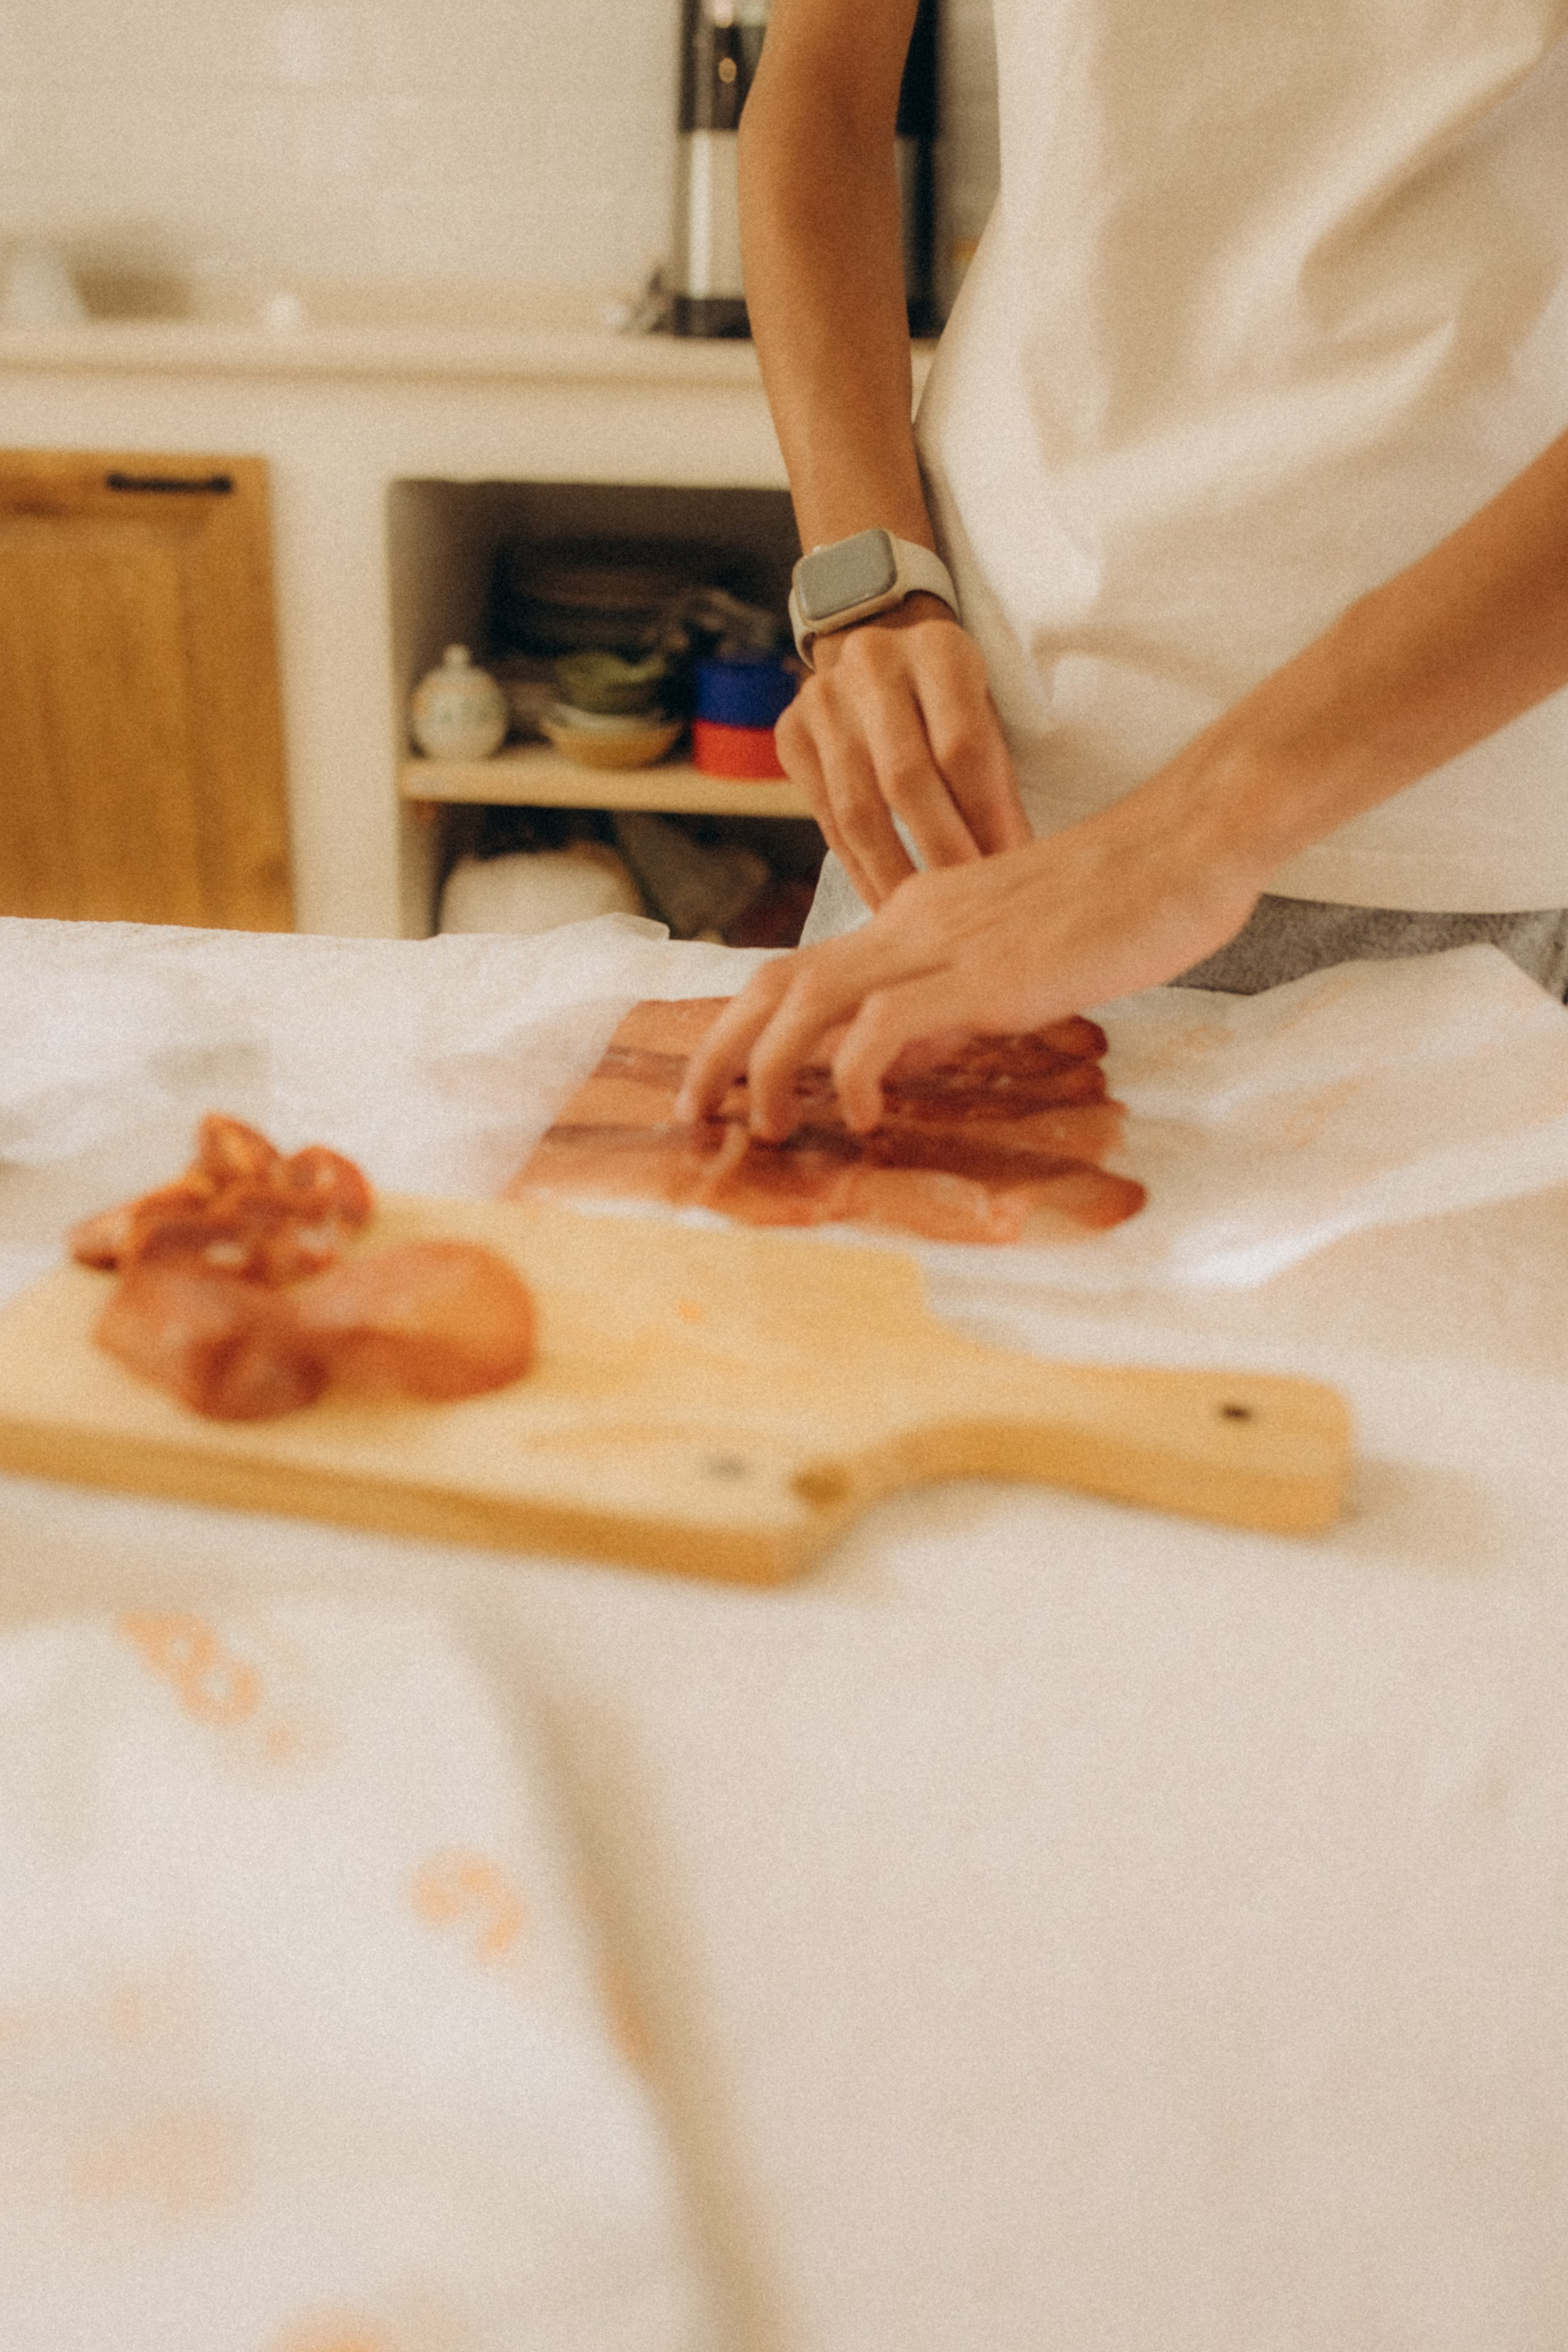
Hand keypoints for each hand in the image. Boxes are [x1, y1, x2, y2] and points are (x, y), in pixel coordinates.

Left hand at [677, 785, 1263, 1137]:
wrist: (1188, 845)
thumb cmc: (1125, 903)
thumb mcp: (1021, 957)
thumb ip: (959, 1001)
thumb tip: (909, 1058)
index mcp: (920, 917)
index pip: (808, 969)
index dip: (752, 1025)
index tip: (725, 1080)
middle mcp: (913, 923)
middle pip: (779, 979)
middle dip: (720, 1048)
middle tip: (693, 1111)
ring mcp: (945, 943)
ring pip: (811, 997)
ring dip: (768, 1065)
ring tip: (758, 1124)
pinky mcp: (986, 971)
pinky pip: (886, 1022)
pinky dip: (856, 1071)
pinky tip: (863, 1113)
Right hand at [780, 594, 1033, 907]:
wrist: (883, 659)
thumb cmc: (951, 704)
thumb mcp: (986, 719)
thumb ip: (996, 783)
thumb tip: (1010, 869)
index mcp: (939, 648)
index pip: (963, 746)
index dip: (987, 817)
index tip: (1007, 872)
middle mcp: (873, 663)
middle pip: (906, 777)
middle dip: (940, 852)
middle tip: (966, 909)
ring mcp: (823, 698)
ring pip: (859, 808)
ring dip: (895, 874)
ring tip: (924, 920)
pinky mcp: (791, 733)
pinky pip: (827, 820)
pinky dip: (860, 870)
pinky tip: (885, 904)